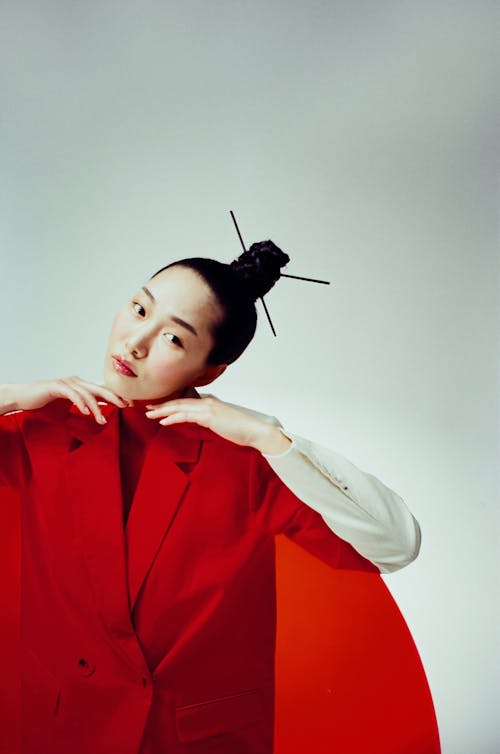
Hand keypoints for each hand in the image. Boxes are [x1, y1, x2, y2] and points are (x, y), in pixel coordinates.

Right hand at [1, 377, 131, 423]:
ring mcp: (67, 383)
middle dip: (114, 397)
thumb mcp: (65, 414)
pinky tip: (86, 412)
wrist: (24, 399)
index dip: (115, 397)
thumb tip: (92, 425)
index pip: (101, 391)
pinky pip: (72, 394)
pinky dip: (80, 403)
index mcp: (80, 387)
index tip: (128, 405)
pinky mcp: (57, 386)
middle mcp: (76, 382)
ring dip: (96, 408)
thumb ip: (78, 417)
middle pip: (100, 388)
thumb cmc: (44, 406)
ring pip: (87, 394)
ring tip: (102, 420)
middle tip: (126, 405)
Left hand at [144, 395, 283, 449]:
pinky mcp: (209, 415)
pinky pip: (186, 415)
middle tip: (147, 408)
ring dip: (163, 411)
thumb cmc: (241, 429)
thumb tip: (200, 422)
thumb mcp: (222, 423)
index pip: (186, 401)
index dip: (170, 404)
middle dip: (162, 405)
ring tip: (150, 415)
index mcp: (210, 403)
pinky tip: (163, 421)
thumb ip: (209, 420)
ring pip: (180, 407)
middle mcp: (207, 402)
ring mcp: (208, 408)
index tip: (158, 407)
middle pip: (179, 402)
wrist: (255, 431)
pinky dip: (173, 417)